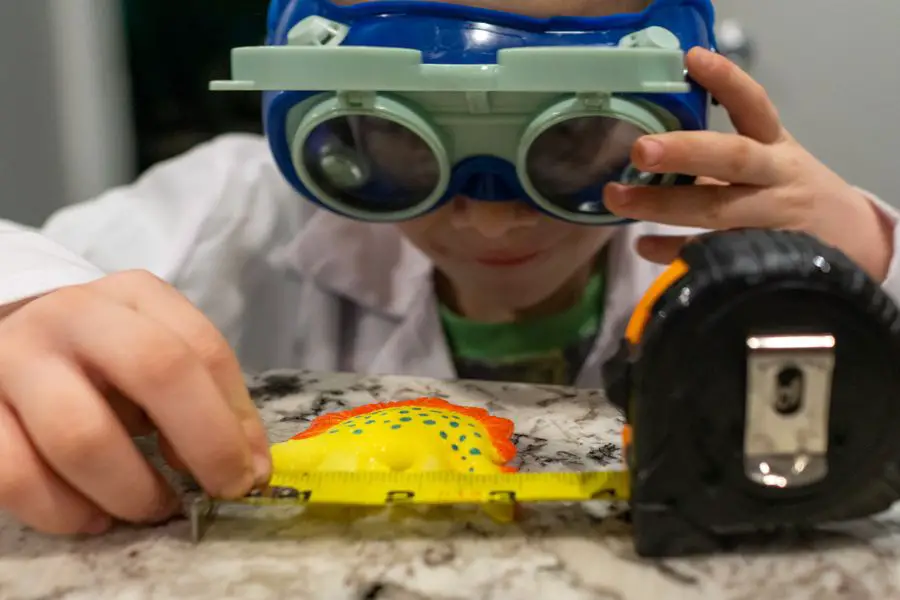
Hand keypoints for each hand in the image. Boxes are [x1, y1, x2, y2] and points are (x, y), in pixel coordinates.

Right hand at [0, 270, 270, 534]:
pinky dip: (65, 512)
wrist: (9, 343)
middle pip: (155, 369)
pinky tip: (94, 516)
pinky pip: (17, 477)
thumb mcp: (160, 355)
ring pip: (81, 437)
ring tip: (152, 506)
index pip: (202, 348)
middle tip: (220, 491)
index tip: (250, 471)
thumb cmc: (102, 359)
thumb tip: (249, 468)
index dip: (236, 418)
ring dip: (132, 491)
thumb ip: (207, 399)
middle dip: (204, 443)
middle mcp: (74, 314)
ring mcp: (13, 359)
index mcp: (134, 295)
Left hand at [604, 47, 893, 281]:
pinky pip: (711, 254)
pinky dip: (675, 251)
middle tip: (640, 148)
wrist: (848, 246)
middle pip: (733, 159)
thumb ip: (719, 157)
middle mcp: (777, 179)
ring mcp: (771, 221)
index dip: (727, 82)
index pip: (755, 107)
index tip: (693, 59)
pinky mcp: (763, 259)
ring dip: (663, 205)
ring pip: (717, 210)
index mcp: (776, 149)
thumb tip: (645, 149)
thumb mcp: (769, 166)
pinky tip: (644, 245)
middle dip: (684, 152)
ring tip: (617, 198)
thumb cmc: (787, 196)